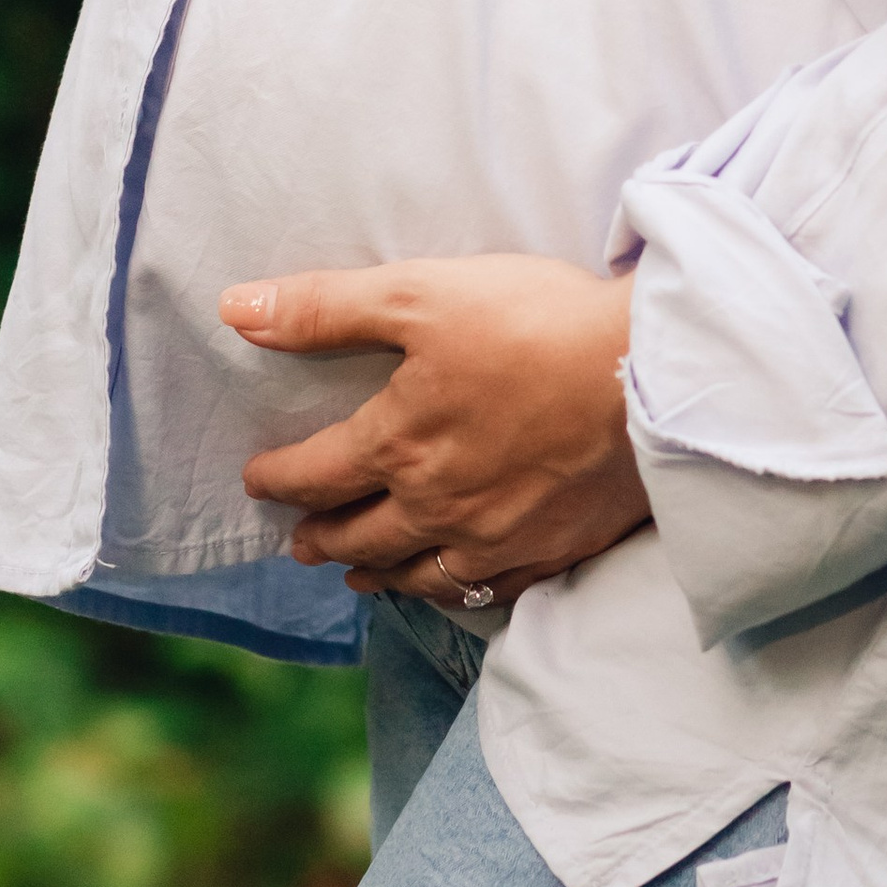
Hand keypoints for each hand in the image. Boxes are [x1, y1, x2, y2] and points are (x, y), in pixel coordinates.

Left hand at [221, 255, 649, 609]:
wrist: (651, 375)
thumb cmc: (536, 324)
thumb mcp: (420, 294)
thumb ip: (326, 308)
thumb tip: (235, 311)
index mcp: (398, 444)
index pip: (315, 473)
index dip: (278, 477)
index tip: (257, 478)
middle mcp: (436, 506)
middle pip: (359, 536)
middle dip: (319, 535)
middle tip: (297, 539)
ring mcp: (495, 538)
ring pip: (416, 574)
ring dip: (376, 574)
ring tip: (356, 575)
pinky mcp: (552, 548)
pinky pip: (485, 590)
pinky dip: (452, 592)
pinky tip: (451, 585)